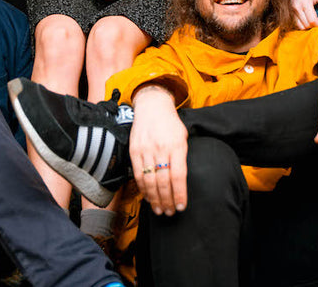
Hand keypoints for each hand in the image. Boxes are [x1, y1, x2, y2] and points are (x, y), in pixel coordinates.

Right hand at [130, 85, 188, 215]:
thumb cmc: (171, 124)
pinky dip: (143, 188)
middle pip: (163, 181)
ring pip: (149, 181)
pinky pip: (137, 174)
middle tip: (170, 212)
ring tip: (159, 210)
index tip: (182, 206)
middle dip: (167, 200)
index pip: (178, 175)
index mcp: (176, 145)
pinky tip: (148, 196)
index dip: (180, 193)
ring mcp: (145, 150)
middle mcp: (160, 148)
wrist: (152, 106)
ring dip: (154, 198)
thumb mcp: (183, 137)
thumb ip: (182, 158)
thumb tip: (181, 182)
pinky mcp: (134, 151)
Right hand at [291, 0, 317, 28]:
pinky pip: (298, 26)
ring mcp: (292, 12)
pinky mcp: (290, 16)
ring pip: (302, 27)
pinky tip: (309, 21)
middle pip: (308, 25)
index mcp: (304, 3)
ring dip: (310, 27)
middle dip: (316, 26)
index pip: (313, 21)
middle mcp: (296, 8)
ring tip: (315, 20)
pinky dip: (305, 26)